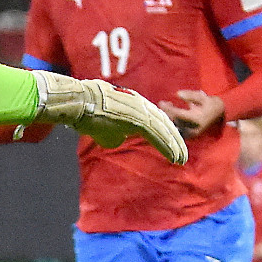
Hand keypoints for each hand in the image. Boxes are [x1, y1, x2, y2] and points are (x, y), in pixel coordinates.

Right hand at [30, 75, 187, 162]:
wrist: (80, 103)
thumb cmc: (86, 112)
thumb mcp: (104, 122)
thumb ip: (116, 130)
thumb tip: (120, 138)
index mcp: (133, 103)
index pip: (154, 118)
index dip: (163, 132)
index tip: (169, 144)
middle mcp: (140, 104)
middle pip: (163, 123)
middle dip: (174, 139)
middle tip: (181, 154)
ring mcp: (141, 110)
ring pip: (164, 129)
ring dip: (174, 145)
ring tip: (181, 158)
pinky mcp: (139, 119)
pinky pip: (158, 135)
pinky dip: (167, 147)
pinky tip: (174, 157)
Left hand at [159, 89, 224, 135]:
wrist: (221, 114)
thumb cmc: (209, 103)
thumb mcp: (201, 96)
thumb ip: (190, 95)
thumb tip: (177, 94)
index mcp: (196, 118)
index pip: (177, 114)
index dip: (167, 109)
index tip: (161, 102)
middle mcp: (194, 128)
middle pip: (174, 122)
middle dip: (166, 114)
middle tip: (163, 104)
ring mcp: (192, 134)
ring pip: (175, 128)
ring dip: (168, 120)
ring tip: (166, 110)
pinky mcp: (191, 137)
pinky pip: (178, 133)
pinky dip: (173, 125)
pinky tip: (171, 117)